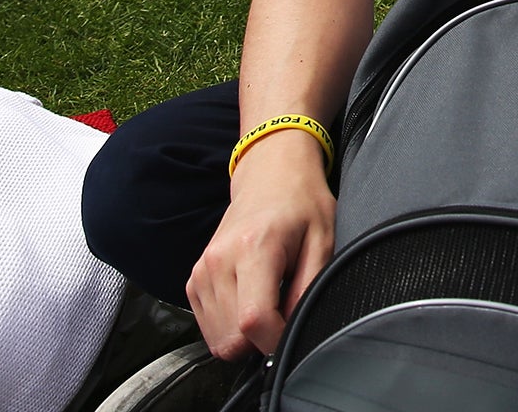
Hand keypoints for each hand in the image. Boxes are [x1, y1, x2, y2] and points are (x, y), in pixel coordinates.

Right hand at [185, 135, 335, 358]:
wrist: (270, 177)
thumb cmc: (301, 205)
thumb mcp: (323, 239)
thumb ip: (309, 286)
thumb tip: (295, 328)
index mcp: (254, 248)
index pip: (254, 320)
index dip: (277, 341)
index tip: (295, 333)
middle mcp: (219, 262)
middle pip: (232, 338)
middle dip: (263, 340)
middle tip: (285, 312)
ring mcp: (201, 272)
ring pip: (218, 339)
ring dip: (246, 335)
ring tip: (270, 301)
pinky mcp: (194, 281)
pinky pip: (209, 328)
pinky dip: (231, 326)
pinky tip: (252, 300)